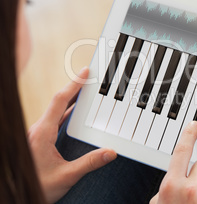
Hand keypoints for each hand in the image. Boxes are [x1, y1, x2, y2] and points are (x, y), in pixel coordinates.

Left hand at [28, 67, 116, 202]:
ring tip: (86, 92)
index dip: (74, 85)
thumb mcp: (66, 176)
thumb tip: (110, 152)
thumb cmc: (37, 186)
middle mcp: (38, 130)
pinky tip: (76, 114)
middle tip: (89, 78)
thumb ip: (89, 163)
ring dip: (71, 99)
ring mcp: (38, 134)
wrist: (18, 195)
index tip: (84, 72)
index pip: (59, 101)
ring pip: (56, 110)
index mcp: (42, 133)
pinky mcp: (39, 140)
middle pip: (58, 101)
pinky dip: (67, 111)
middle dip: (75, 88)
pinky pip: (55, 119)